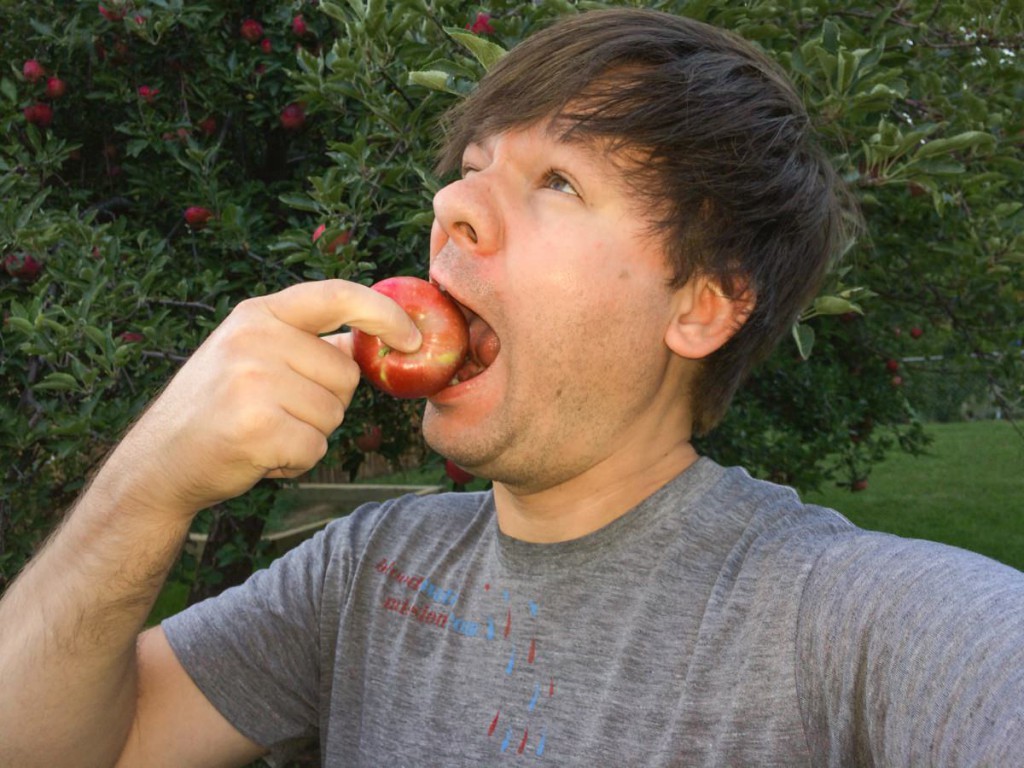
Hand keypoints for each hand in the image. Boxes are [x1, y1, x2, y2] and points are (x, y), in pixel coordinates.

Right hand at [98, 280, 421, 518]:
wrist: (157, 462)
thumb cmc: (216, 409)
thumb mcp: (251, 354)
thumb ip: (306, 342)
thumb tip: (378, 336)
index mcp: (259, 314)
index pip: (337, 296)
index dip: (384, 314)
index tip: (414, 339)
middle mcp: (255, 339)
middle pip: (346, 373)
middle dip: (326, 400)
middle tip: (275, 411)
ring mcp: (253, 381)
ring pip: (335, 413)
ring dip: (310, 433)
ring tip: (263, 431)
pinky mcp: (257, 427)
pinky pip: (316, 447)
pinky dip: (297, 460)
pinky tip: (261, 455)